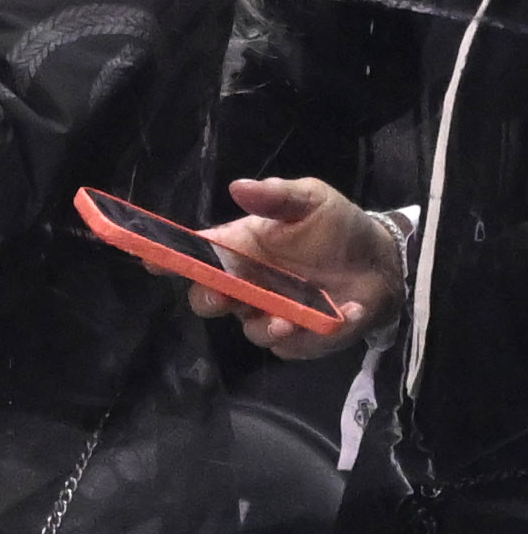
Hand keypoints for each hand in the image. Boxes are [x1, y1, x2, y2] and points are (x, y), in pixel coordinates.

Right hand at [186, 177, 402, 359]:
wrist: (383, 263)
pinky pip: (289, 346)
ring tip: (289, 321)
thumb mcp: (311, 200)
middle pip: (207, 297)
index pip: (193, 254)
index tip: (152, 260)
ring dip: (265, 326)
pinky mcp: (297, 339)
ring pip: (248, 328)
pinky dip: (310, 337)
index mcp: (239, 248)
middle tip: (224, 295)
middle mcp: (246, 283)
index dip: (167, 257)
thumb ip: (277, 195)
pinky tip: (337, 317)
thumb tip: (238, 187)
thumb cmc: (339, 227)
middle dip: (209, 298)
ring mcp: (269, 313)